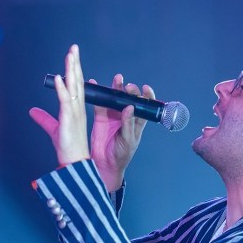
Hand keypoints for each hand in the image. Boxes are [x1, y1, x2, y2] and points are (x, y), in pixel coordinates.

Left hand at [29, 44, 89, 166]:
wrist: (74, 161)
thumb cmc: (67, 146)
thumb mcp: (53, 128)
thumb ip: (43, 118)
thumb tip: (32, 111)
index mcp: (76, 108)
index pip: (76, 84)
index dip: (74, 70)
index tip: (73, 56)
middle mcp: (77, 108)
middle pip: (77, 81)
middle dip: (75, 64)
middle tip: (74, 48)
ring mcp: (74, 113)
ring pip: (74, 87)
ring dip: (72, 70)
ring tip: (70, 55)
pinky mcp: (69, 120)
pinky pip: (66, 101)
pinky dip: (63, 88)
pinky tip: (61, 77)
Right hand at [88, 73, 152, 191]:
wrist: (105, 164)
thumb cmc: (122, 155)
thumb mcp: (128, 140)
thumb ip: (128, 124)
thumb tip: (130, 107)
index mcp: (137, 121)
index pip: (145, 106)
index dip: (147, 96)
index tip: (145, 89)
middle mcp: (126, 115)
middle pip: (129, 98)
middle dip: (130, 90)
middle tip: (127, 87)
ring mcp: (113, 115)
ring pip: (115, 97)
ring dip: (116, 87)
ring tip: (117, 79)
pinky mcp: (101, 116)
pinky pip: (100, 103)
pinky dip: (98, 94)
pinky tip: (95, 84)